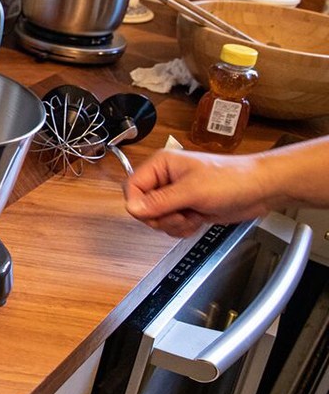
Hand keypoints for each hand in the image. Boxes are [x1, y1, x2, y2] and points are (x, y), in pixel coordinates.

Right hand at [123, 149, 271, 236]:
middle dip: (161, 217)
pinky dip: (182, 228)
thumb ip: (160, 201)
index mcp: (161, 165)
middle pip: (142, 206)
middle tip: (180, 213)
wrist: (259, 190)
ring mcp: (175, 195)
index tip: (153, 214)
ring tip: (193, 215)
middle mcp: (164, 179)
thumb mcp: (192, 191)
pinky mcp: (185, 208)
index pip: (132, 187)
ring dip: (173, 224)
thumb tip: (132, 209)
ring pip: (156, 218)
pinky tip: (198, 220)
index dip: (139, 204)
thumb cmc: (233, 179)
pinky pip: (170, 225)